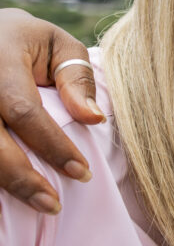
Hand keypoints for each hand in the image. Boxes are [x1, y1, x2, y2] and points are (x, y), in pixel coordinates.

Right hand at [0, 9, 102, 214]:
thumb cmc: (26, 41)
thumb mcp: (57, 45)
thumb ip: (76, 78)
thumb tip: (93, 118)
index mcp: (1, 62)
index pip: (25, 112)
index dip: (53, 146)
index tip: (83, 172)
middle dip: (21, 178)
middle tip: (52, 203)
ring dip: (4, 185)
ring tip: (35, 204)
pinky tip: (6, 203)